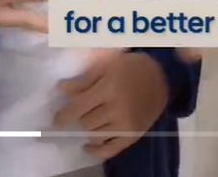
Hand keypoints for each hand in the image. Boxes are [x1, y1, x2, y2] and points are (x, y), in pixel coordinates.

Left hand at [54, 49, 168, 158]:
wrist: (162, 76)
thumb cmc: (132, 66)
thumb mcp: (107, 66)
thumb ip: (84, 80)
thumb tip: (61, 90)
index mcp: (109, 89)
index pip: (79, 107)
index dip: (64, 115)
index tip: (55, 119)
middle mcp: (116, 109)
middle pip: (86, 121)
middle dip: (79, 117)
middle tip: (78, 111)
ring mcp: (125, 125)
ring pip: (96, 134)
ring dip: (88, 128)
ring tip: (88, 121)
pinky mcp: (133, 135)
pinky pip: (110, 149)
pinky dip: (97, 151)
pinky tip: (87, 146)